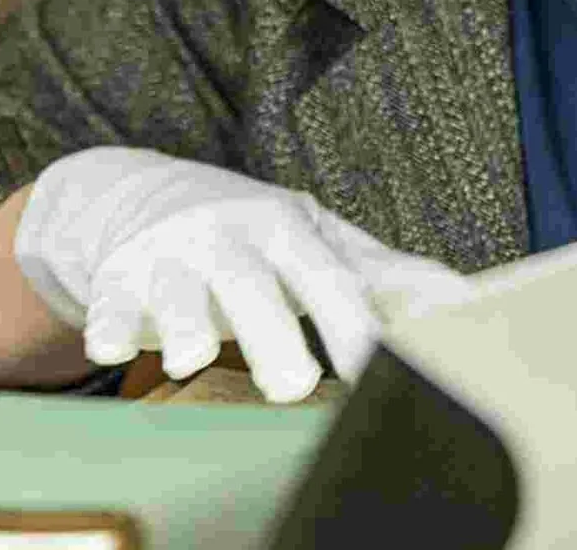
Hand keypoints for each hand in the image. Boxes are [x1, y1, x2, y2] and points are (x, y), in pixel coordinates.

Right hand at [12, 147, 469, 400]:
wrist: (137, 190)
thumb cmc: (250, 233)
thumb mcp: (315, 242)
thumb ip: (384, 277)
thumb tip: (470, 303)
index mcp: (288, 232)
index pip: (328, 282)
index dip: (355, 328)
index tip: (384, 371)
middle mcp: (229, 238)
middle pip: (253, 286)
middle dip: (270, 332)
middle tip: (292, 386)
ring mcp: (170, 255)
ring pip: (178, 291)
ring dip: (185, 323)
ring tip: (193, 358)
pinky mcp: (118, 276)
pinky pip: (111, 302)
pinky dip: (108, 323)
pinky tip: (107, 350)